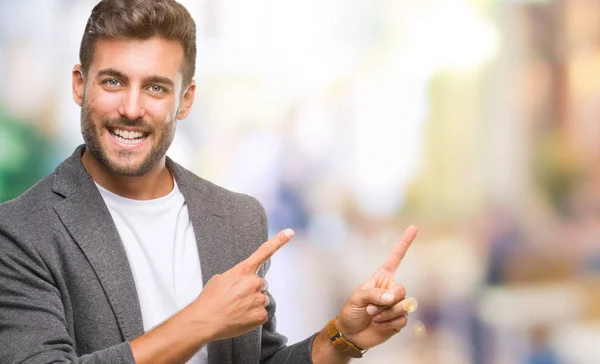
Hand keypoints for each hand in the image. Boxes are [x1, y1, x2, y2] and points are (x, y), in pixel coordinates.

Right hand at [187, 228, 293, 340]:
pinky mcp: (261, 315)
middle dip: (252, 289)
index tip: (290, 232)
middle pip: (261, 284)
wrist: (205, 321)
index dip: (279, 241)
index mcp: (244, 270)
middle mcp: (254, 282)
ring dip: (252, 303)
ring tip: (236, 308)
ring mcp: (259, 299)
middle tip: (236, 298)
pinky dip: (253, 316)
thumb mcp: (221, 279)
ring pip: (262, 299)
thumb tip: (244, 282)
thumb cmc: (210, 299)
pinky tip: (240, 317)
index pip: (264, 251)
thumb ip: (237, 275)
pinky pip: (261, 313)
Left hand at [336, 225, 417, 348]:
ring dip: (385, 314)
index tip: (414, 227)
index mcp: (382, 278)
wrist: (351, 334)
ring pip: (404, 307)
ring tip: (373, 317)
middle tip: (371, 309)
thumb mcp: (357, 299)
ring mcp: (397, 305)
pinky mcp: (399, 320)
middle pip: (402, 290)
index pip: (395, 258)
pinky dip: (388, 324)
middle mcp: (391, 289)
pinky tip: (379, 325)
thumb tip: (393, 297)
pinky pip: (402, 320)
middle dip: (387, 301)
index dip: (404, 243)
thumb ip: (374, 294)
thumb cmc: (351, 312)